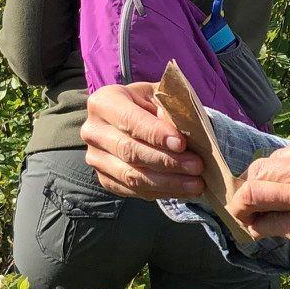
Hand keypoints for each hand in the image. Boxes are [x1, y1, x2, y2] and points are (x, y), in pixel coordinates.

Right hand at [81, 82, 206, 200]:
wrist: (136, 118)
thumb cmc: (151, 104)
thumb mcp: (160, 96)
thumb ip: (169, 108)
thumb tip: (182, 133)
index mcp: (104, 102)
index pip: (130, 120)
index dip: (156, 134)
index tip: (181, 144)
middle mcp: (93, 130)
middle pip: (130, 151)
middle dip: (166, 161)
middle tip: (196, 166)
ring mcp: (95, 158)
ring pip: (131, 176)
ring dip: (167, 182)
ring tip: (196, 184)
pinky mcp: (104, 178)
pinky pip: (132, 190)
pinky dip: (160, 192)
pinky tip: (183, 190)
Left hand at [225, 131, 289, 288]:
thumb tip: (276, 177)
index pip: (278, 154)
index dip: (264, 173)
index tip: (258, 186)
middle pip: (261, 172)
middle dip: (248, 190)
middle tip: (245, 205)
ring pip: (256, 196)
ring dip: (245, 209)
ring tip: (246, 219)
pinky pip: (269, 225)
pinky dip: (261, 229)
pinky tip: (262, 233)